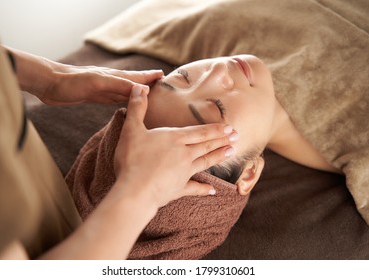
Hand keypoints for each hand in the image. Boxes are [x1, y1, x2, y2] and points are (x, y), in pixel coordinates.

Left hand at [6, 46, 163, 104]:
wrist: (49, 84)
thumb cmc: (72, 82)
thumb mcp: (98, 83)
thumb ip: (120, 84)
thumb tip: (144, 89)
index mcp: (115, 77)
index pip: (138, 77)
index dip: (151, 77)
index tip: (165, 77)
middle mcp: (112, 82)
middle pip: (135, 84)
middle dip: (148, 85)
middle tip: (161, 88)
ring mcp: (104, 90)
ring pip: (126, 92)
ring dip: (137, 93)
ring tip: (148, 96)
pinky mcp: (95, 97)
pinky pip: (114, 99)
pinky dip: (124, 100)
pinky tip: (125, 103)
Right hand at [114, 85, 237, 208]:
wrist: (135, 190)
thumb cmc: (132, 159)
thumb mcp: (131, 129)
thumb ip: (137, 108)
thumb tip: (139, 86)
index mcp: (174, 139)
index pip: (199, 132)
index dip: (215, 129)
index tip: (229, 127)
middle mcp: (184, 154)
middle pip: (206, 145)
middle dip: (222, 140)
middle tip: (237, 137)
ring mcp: (184, 173)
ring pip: (205, 162)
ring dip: (218, 157)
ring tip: (232, 152)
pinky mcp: (179, 189)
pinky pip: (194, 188)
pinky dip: (203, 189)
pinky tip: (213, 190)